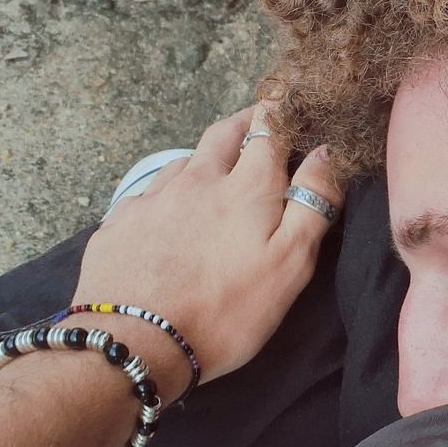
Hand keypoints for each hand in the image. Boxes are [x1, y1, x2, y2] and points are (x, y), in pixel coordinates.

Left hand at [70, 105, 343, 382]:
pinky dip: (169, 192)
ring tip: (216, 171)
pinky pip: (151, 193)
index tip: (294, 102)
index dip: (284, 110)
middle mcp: (197, 179)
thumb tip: (326, 153)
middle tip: (260, 120)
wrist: (134, 344)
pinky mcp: (121, 223)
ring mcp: (154, 198)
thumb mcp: (290, 263)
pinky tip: (170, 214)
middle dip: (246, 120)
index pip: (269, 127)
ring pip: (185, 160)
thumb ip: (313, 204)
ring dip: (206, 158)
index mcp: (246, 187)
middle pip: (224, 132)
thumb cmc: (226, 310)